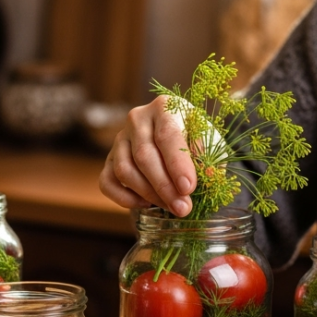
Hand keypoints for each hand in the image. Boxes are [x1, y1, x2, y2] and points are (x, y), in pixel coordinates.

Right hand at [98, 96, 197, 216]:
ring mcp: (120, 138)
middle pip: (144, 156)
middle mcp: (137, 119)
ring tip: (170, 206)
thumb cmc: (194, 139)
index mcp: (164, 107)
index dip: (177, 164)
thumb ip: (208, 156)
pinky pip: (107, 181)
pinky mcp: (108, 158)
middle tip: (182, 208)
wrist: (176, 139)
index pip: (167, 136)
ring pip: (125, 170)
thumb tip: (208, 175)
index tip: (188, 188)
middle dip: (164, 186)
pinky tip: (145, 204)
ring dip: (148, 194)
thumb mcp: (209, 141)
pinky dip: (123, 198)